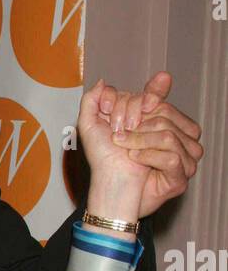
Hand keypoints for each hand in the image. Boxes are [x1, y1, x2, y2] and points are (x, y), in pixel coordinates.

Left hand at [78, 71, 203, 218]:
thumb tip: (103, 81)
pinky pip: (172, 156)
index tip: (108, 111)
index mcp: (153, 117)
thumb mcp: (90, 127)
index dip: (131, 101)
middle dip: (130, 121)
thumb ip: (93, 101)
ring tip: (125, 150)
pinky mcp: (180, 173)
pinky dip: (147, 156)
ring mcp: (180, 151)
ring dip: (138, 141)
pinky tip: (133, 158)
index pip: (152, 97)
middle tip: (116, 136)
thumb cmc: (102, 159)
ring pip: (167, 132)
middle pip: (161, 110)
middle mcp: (170, 131)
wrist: (109, 188)